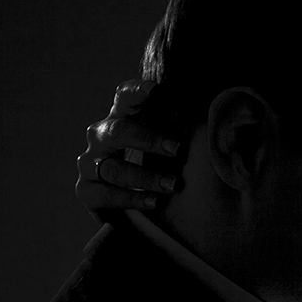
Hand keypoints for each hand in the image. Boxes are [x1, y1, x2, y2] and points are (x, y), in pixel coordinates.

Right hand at [76, 80, 182, 218]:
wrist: (130, 212)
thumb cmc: (155, 168)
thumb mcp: (165, 147)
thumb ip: (179, 133)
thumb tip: (214, 125)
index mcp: (120, 118)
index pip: (124, 98)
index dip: (136, 91)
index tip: (155, 89)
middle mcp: (100, 136)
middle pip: (118, 131)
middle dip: (148, 139)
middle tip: (177, 148)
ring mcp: (89, 163)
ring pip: (113, 168)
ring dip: (146, 176)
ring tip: (174, 185)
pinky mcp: (86, 191)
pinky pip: (106, 194)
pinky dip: (133, 198)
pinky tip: (155, 202)